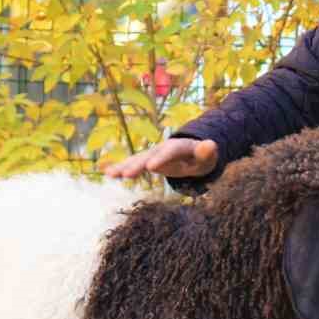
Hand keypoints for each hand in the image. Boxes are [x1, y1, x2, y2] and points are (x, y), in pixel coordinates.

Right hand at [102, 137, 219, 179]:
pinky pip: (132, 164)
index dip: (161, 158)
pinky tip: (107, 173)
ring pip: (137, 159)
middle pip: (149, 155)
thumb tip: (211, 144)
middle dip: (137, 165)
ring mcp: (153, 154)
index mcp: (179, 147)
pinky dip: (121, 168)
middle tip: (126, 174)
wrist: (191, 153)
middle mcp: (162, 148)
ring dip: (124, 166)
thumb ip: (207, 152)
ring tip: (111, 174)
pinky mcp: (146, 161)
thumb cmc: (201, 158)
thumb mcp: (207, 158)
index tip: (151, 167)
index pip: (170, 151)